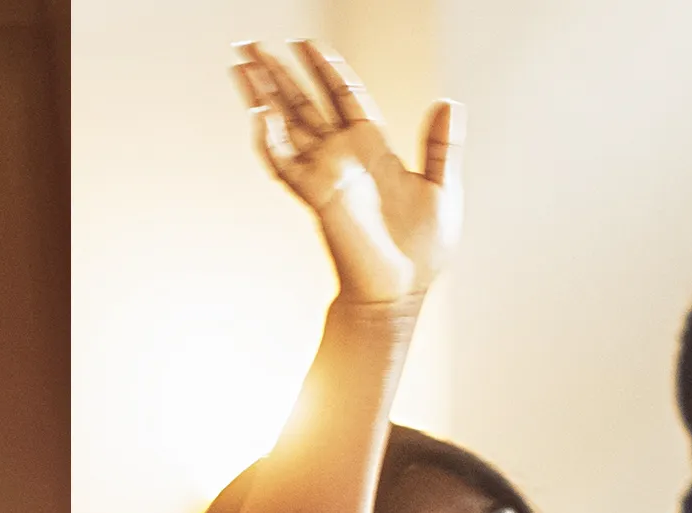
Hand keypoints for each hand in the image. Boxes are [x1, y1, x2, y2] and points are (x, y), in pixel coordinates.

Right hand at [237, 40, 457, 309]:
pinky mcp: (315, 196)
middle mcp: (341, 156)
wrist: (401, 291)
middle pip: (302, 103)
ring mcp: (324, 174)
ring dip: (262, 94)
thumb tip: (450, 102)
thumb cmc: (421, 249)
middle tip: (253, 44)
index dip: (326, 68)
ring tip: (242, 64)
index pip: (343, 95)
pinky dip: (269, 139)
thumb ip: (443, 146)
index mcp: (371, 147)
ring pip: (285, 124)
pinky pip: (284, 163)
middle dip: (278, 73)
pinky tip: (259, 113)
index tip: (308, 43)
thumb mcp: (443, 187)